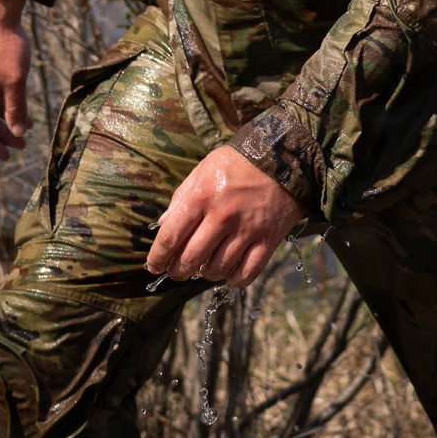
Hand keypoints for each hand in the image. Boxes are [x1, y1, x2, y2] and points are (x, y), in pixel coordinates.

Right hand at [0, 0, 32, 159]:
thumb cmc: (5, 47)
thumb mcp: (15, 81)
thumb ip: (16, 108)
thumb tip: (18, 133)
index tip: (7, 157)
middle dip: (3, 134)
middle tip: (22, 145)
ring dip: (6, 119)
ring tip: (27, 128)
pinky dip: (6, 104)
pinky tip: (22, 109)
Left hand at [146, 145, 300, 289]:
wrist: (283, 157)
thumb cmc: (237, 162)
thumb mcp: (203, 169)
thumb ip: (181, 197)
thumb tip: (163, 225)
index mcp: (202, 196)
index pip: (171, 237)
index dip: (158, 257)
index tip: (153, 266)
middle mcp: (222, 216)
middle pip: (191, 258)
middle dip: (178, 271)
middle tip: (176, 271)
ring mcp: (246, 230)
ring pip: (217, 269)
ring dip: (204, 274)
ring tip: (202, 268)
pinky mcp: (268, 240)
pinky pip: (246, 273)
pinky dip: (233, 280)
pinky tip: (227, 273)